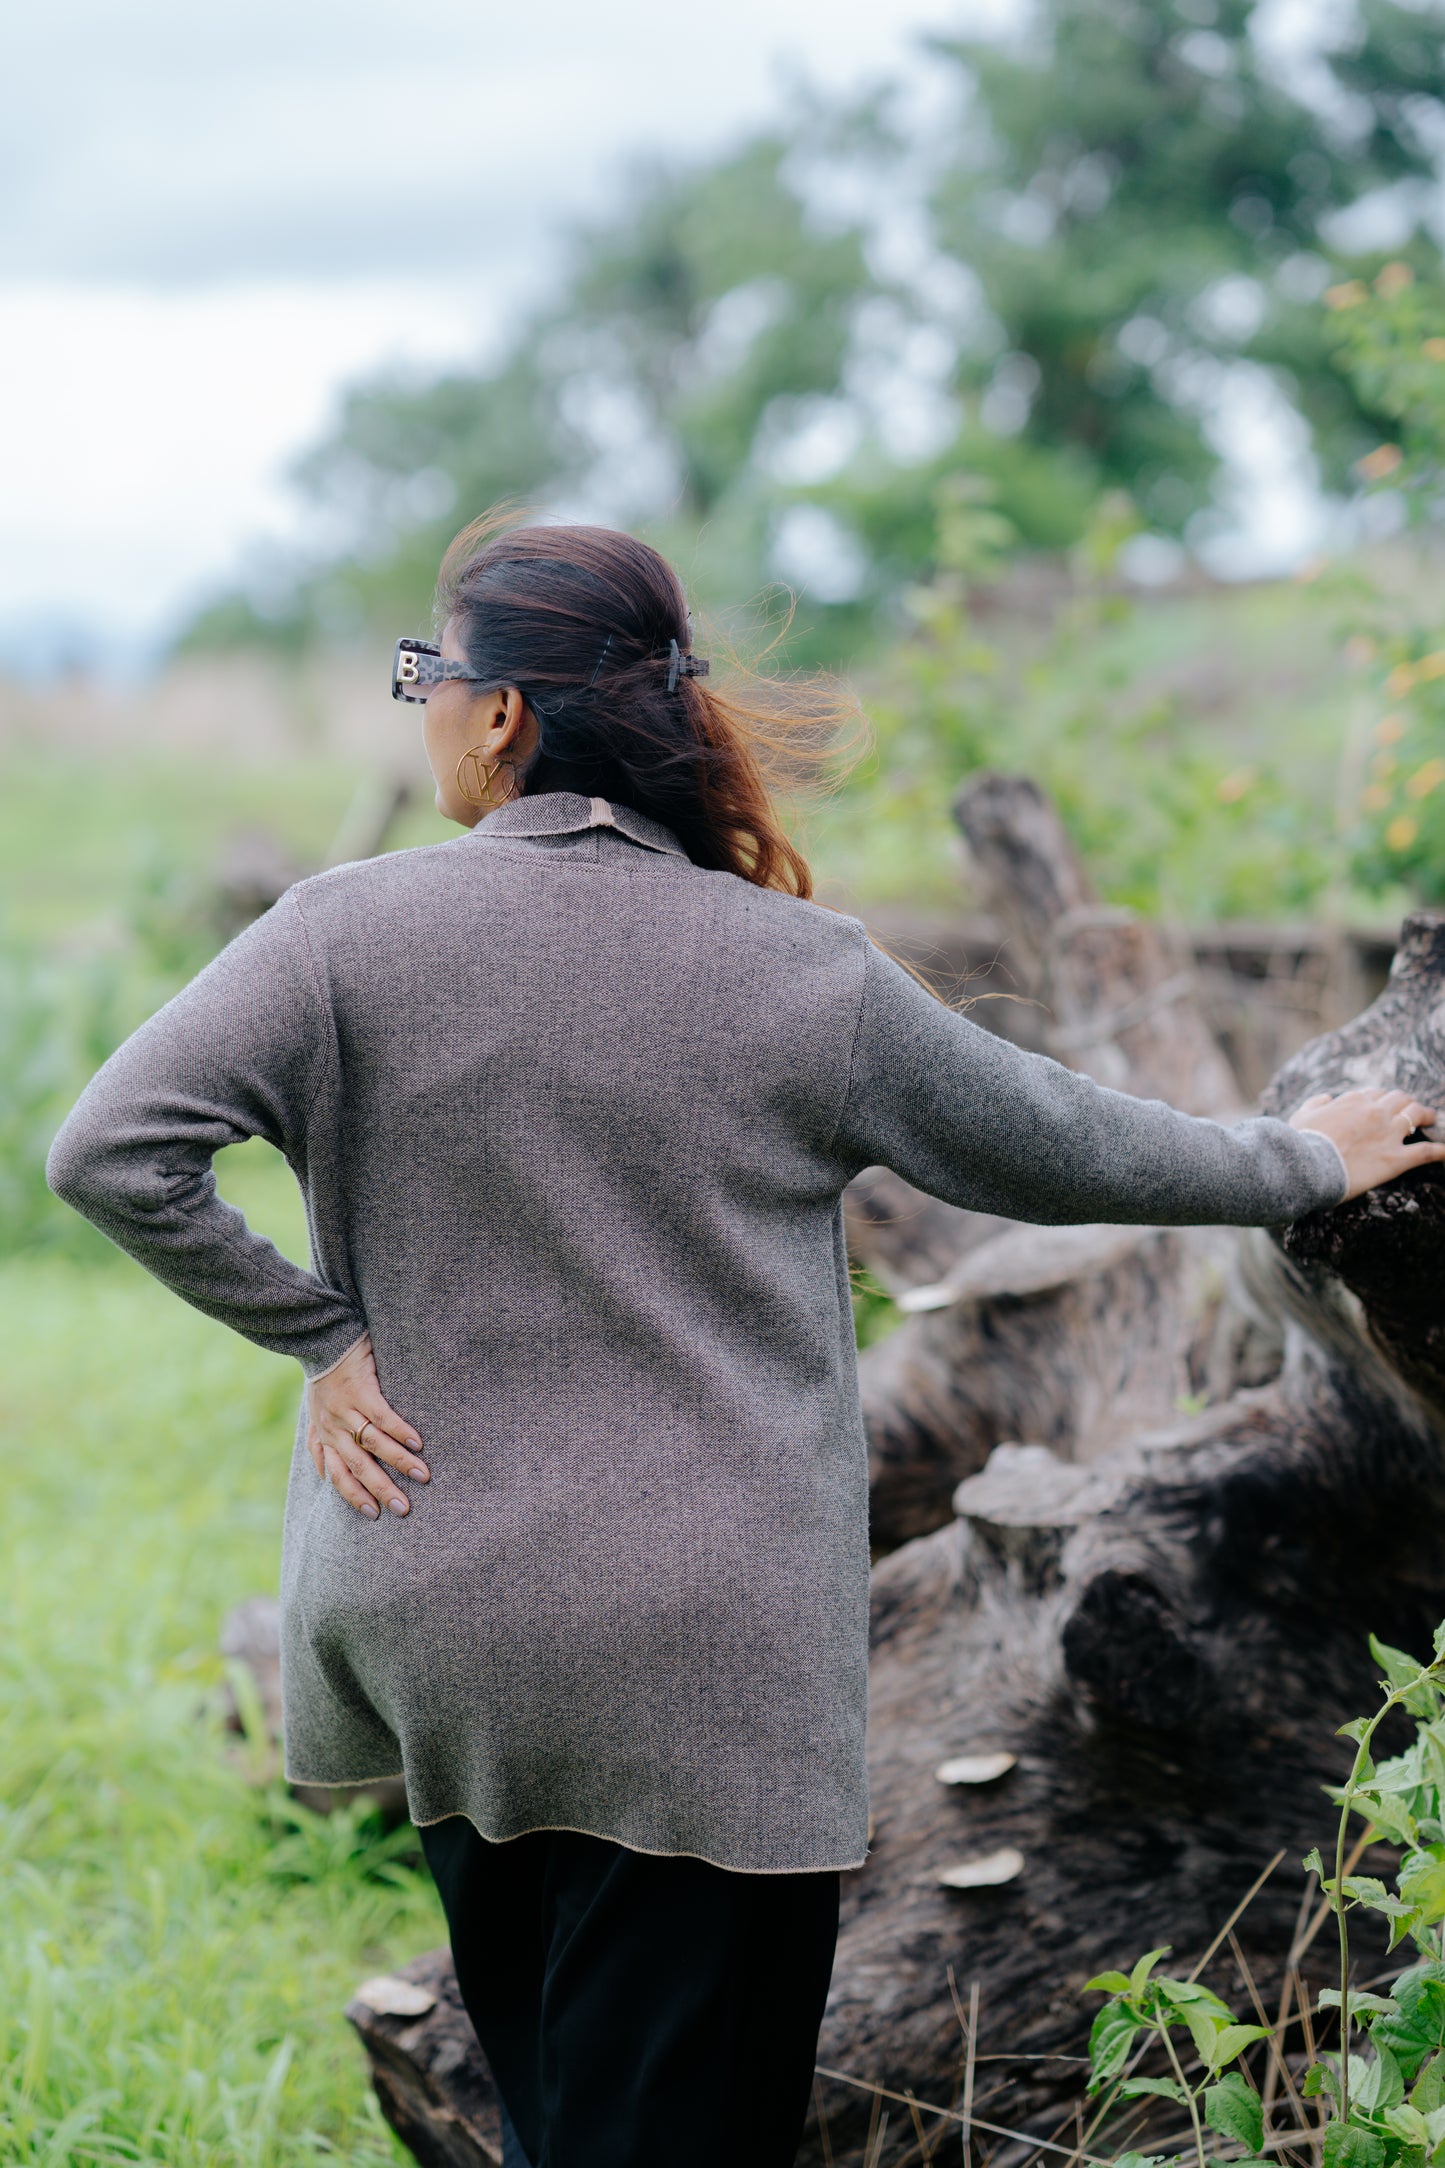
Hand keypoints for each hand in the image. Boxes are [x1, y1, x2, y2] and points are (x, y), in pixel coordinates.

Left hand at [305, 1335, 428, 1519]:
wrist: (322, 1339)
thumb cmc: (324, 1377)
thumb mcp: (313, 1415)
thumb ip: (318, 1443)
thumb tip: (321, 1475)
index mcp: (325, 1436)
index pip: (338, 1475)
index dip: (355, 1496)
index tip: (374, 1514)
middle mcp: (333, 1427)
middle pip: (359, 1467)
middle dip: (382, 1490)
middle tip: (403, 1508)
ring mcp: (346, 1409)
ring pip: (373, 1444)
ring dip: (399, 1462)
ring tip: (422, 1476)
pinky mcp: (360, 1389)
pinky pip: (381, 1416)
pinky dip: (399, 1431)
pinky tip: (417, 1443)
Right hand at [1289, 1086, 1444, 1202]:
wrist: (1305, 1167)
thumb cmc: (1299, 1143)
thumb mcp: (1301, 1116)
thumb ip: (1315, 1103)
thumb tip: (1326, 1098)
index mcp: (1353, 1101)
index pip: (1375, 1094)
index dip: (1381, 1100)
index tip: (1382, 1106)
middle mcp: (1375, 1112)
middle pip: (1400, 1098)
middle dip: (1406, 1102)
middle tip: (1411, 1109)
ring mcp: (1388, 1134)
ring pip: (1416, 1115)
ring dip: (1426, 1115)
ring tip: (1432, 1119)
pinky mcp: (1396, 1158)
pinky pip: (1427, 1152)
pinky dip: (1442, 1150)